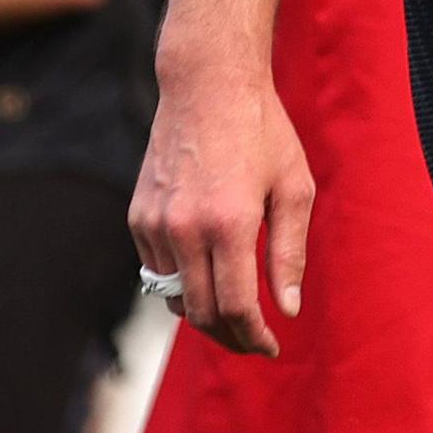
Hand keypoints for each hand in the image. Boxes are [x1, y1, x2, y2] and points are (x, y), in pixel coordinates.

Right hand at [129, 62, 314, 356]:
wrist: (207, 85)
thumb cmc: (262, 132)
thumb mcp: (294, 188)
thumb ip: (289, 254)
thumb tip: (287, 310)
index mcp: (229, 223)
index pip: (234, 307)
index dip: (253, 337)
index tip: (271, 347)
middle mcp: (184, 228)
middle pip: (200, 312)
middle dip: (230, 336)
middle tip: (254, 340)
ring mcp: (155, 223)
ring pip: (174, 296)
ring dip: (203, 314)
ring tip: (234, 314)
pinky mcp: (138, 216)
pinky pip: (156, 270)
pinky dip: (181, 284)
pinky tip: (206, 276)